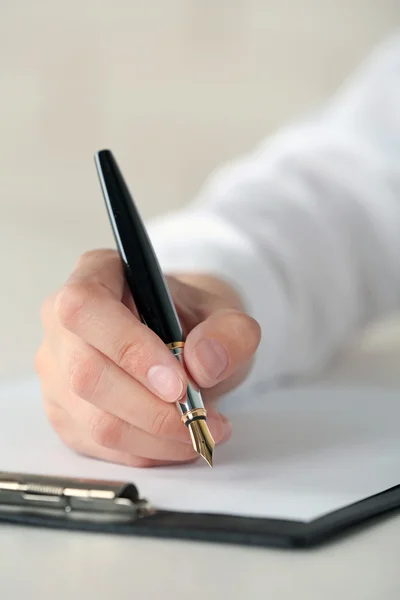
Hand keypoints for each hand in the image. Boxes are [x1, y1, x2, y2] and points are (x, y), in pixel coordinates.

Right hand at [35, 249, 260, 466]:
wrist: (185, 340)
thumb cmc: (193, 320)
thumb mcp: (224, 313)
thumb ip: (228, 332)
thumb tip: (204, 363)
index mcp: (95, 274)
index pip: (86, 307)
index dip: (128, 348)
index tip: (179, 383)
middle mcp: (62, 321)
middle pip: (87, 373)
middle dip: (152, 408)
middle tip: (202, 417)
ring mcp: (57, 370)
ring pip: (94, 419)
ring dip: (156, 437)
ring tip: (201, 430)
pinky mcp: (65, 412)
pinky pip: (100, 445)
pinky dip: (146, 451)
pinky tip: (175, 440)